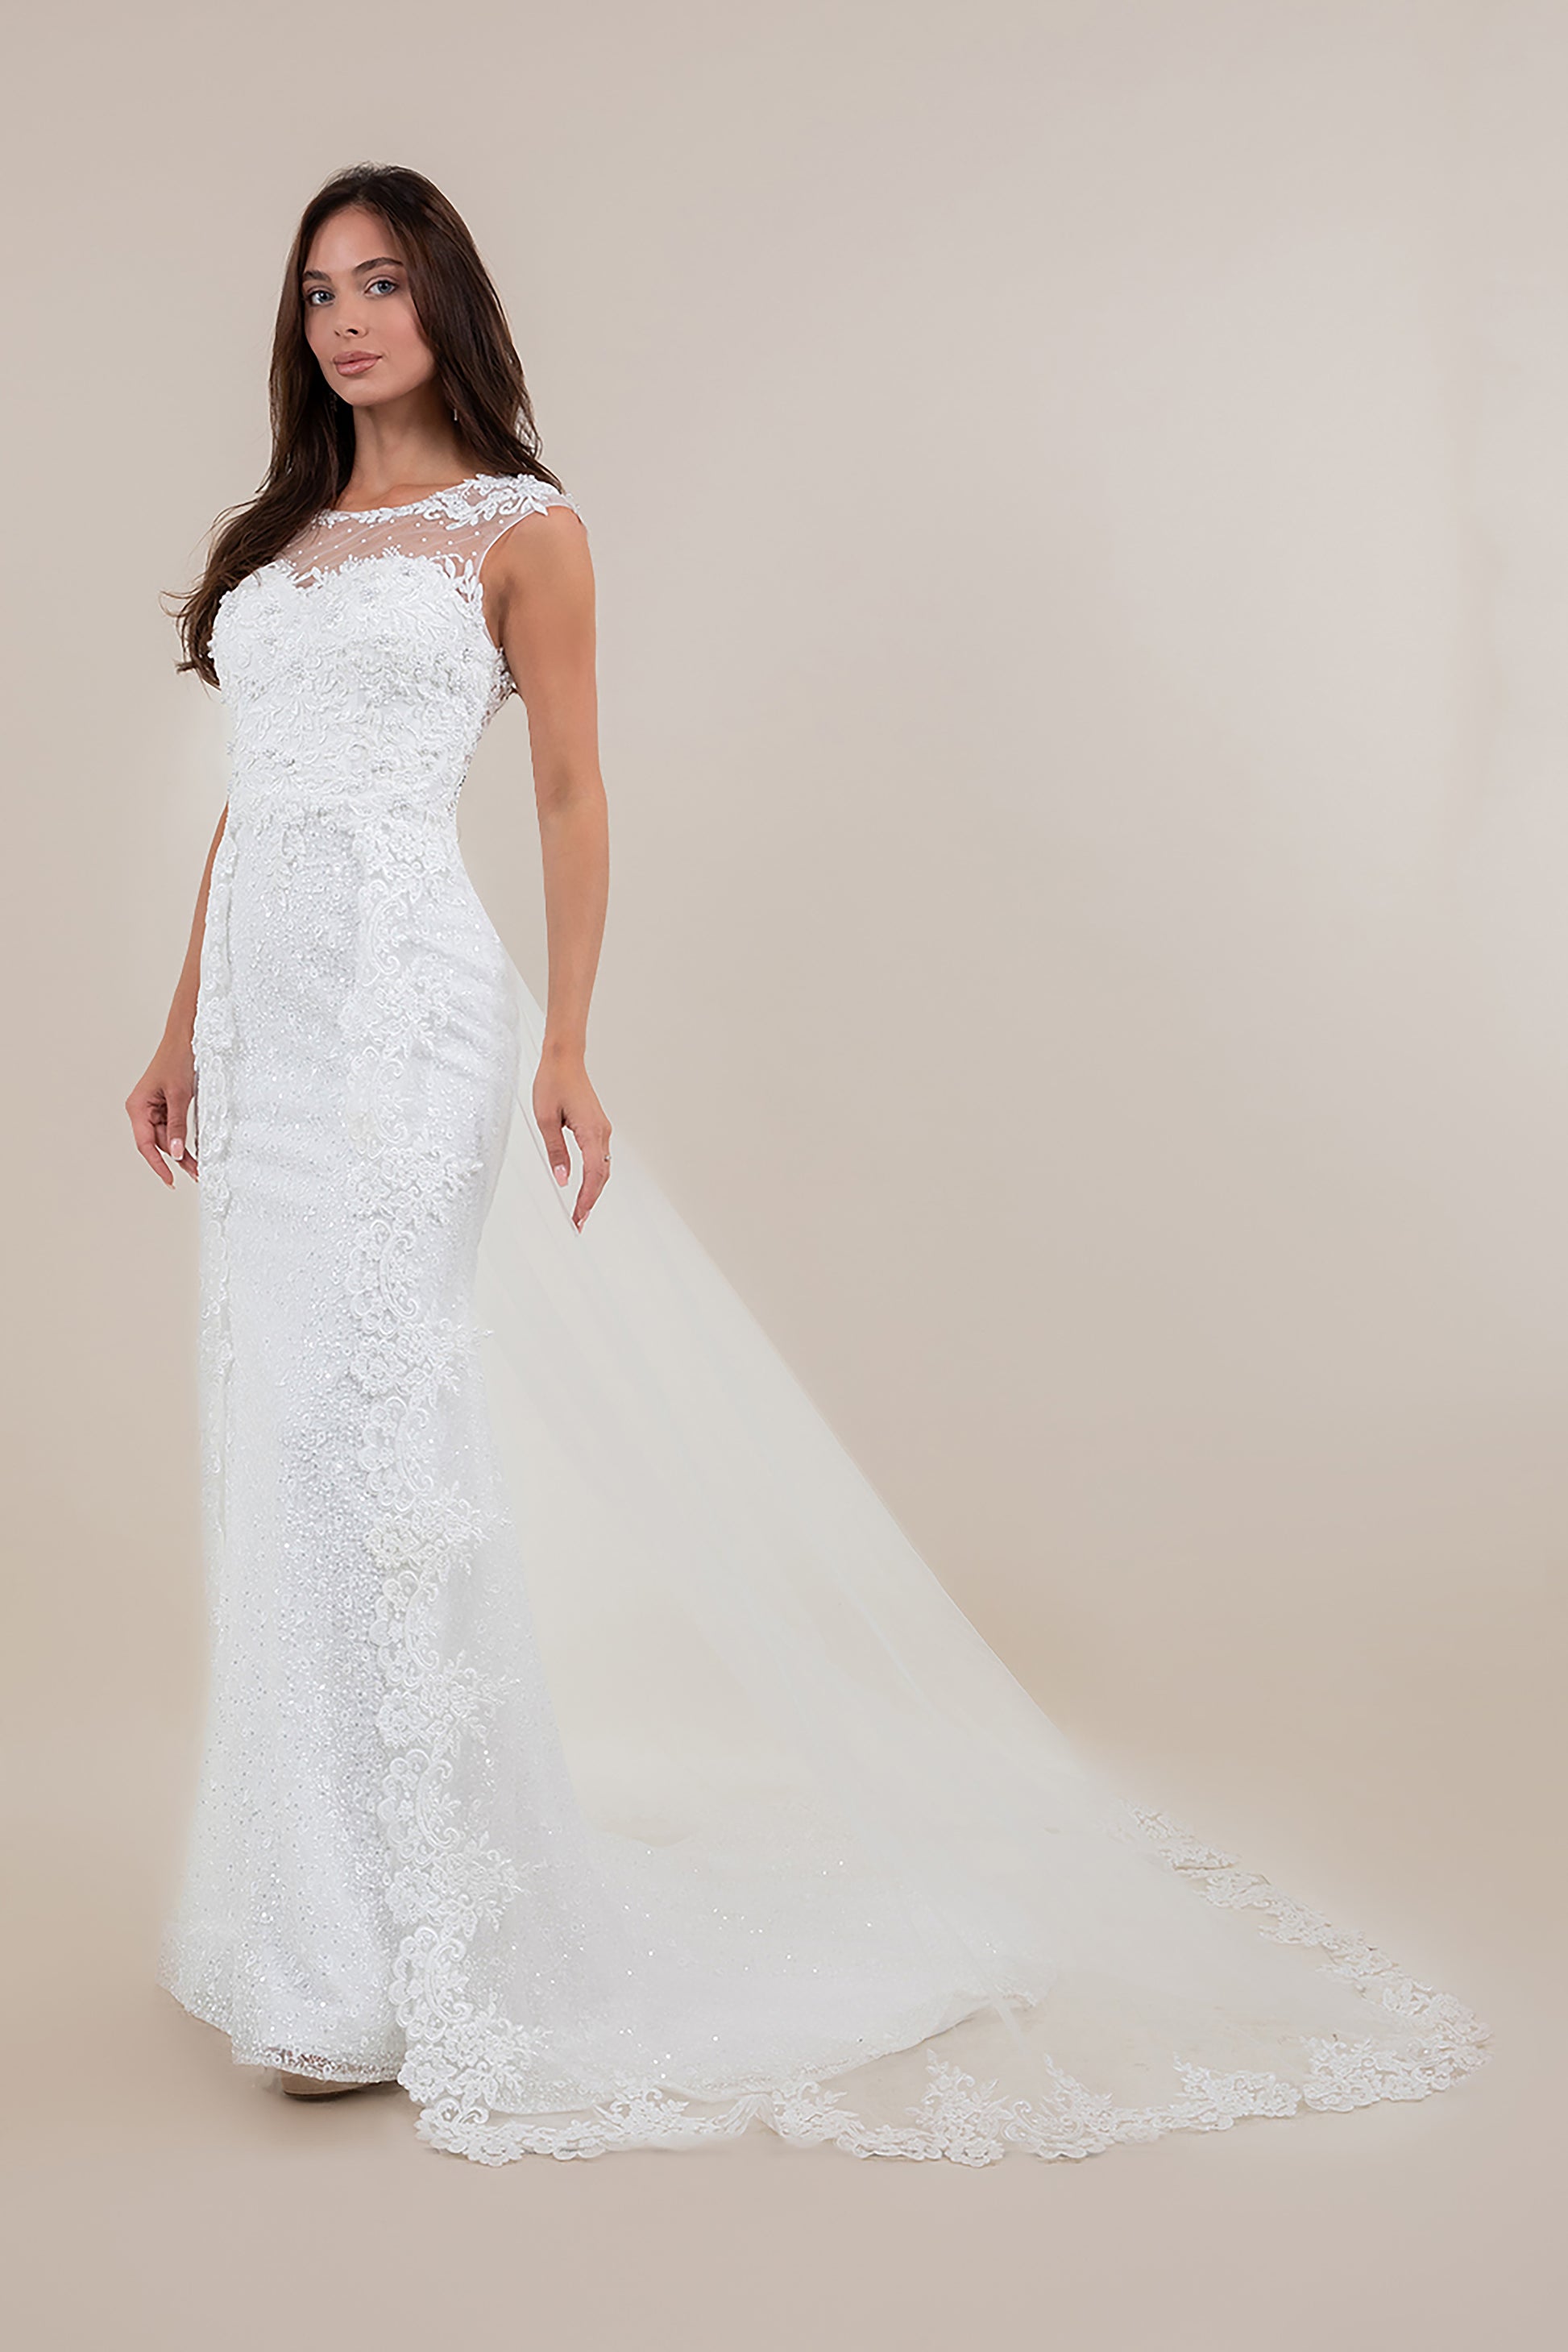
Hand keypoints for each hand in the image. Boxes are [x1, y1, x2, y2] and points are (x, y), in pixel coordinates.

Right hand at [126, 1036, 197, 1186]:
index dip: (157, 1165)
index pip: (146, 1144)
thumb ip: (177, 1125)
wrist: (185, 1037)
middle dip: (177, 1158)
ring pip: (167, 1137)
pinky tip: (194, 1151)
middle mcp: (142, 1109)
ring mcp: (153, 1108)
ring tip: (200, 1166)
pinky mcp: (165, 1105)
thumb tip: (177, 1153)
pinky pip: (172, 1126)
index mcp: (137, 1107)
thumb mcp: (179, 1096)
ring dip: (182, 1150)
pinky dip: (183, 1137)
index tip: (170, 1180)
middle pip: (158, 1142)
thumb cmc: (177, 1059)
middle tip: (197, 1173)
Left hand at [532, 1046, 610, 1229]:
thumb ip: (556, 1152)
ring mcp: (602, 1129)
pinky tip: (585, 1186)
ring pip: (603, 1168)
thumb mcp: (546, 1120)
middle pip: (602, 1175)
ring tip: (581, 1210)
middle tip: (578, 1221)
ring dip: (593, 1190)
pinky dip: (594, 1176)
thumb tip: (562, 1178)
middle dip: (591, 1201)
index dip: (587, 1198)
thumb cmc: (554, 1083)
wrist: (564, 1059)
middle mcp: (602, 1132)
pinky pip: (600, 1157)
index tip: (578, 1216)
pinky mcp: (597, 1127)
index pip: (593, 1174)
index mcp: (590, 1131)